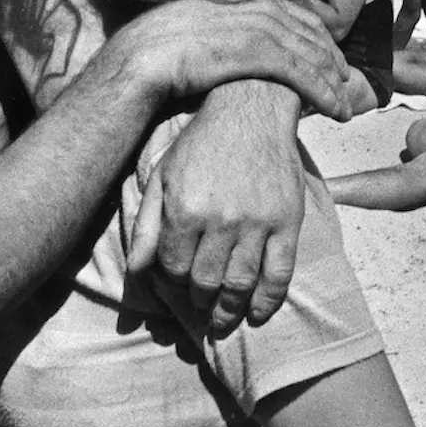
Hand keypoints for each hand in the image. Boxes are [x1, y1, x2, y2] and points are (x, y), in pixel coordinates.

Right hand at [110, 0, 355, 120]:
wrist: (138, 59)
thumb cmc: (157, 52)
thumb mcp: (194, 29)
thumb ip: (220, 30)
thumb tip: (230, 47)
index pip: (293, 13)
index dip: (318, 36)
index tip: (330, 58)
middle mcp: (253, 5)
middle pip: (310, 31)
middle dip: (332, 59)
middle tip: (347, 84)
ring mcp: (256, 26)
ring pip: (311, 53)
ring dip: (334, 82)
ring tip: (346, 106)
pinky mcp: (256, 52)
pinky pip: (302, 73)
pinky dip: (324, 91)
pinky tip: (337, 109)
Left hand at [131, 84, 305, 334]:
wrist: (251, 108)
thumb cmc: (201, 143)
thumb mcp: (163, 177)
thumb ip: (147, 225)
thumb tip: (136, 272)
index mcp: (185, 210)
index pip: (174, 268)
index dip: (172, 282)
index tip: (177, 283)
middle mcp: (221, 220)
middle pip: (205, 281)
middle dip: (198, 299)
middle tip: (199, 305)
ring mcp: (258, 223)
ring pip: (240, 284)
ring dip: (228, 309)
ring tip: (221, 318)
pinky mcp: (288, 222)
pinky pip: (279, 274)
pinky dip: (267, 301)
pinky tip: (257, 315)